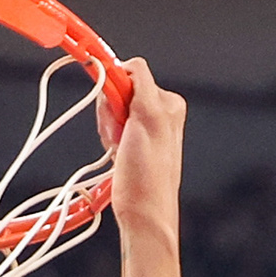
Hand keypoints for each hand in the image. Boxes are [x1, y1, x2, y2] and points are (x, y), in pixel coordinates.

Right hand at [100, 59, 185, 246]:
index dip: (115, 90)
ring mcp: (145, 127)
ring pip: (111, 111)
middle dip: (110, 113)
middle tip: (119, 136)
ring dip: (107, 128)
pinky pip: (110, 128)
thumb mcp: (149, 117)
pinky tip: (117, 154)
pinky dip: (107, 138)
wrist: (142, 213)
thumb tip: (127, 63)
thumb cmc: (148, 174)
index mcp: (168, 101)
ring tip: (119, 148)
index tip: (115, 111)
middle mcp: (159, 111)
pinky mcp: (132, 142)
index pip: (131, 73)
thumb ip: (140, 83)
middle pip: (118, 92)